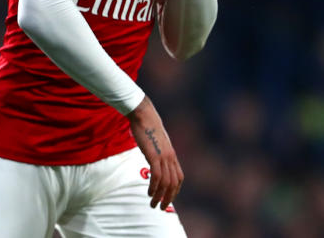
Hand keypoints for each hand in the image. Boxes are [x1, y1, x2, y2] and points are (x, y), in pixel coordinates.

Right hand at [126, 96, 183, 210]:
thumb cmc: (147, 127)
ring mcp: (163, 157)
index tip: (167, 198)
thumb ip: (158, 150)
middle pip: (174, 184)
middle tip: (161, 208)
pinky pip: (157, 176)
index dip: (175, 191)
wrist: (144, 115)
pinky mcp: (154, 156)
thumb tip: (154, 156)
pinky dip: (154, 187)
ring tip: (153, 204)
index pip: (179, 178)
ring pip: (166, 183)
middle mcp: (170, 157)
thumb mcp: (156, 141)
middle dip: (168, 198)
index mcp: (172, 155)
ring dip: (160, 196)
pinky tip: (149, 192)